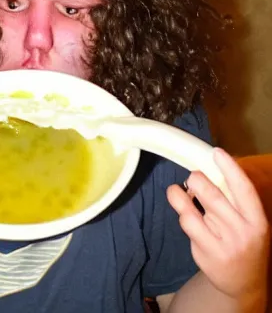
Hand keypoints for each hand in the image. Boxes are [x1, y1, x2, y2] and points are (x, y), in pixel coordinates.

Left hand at [167, 148, 269, 302]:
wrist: (243, 282)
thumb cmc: (242, 240)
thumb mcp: (247, 220)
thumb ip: (232, 199)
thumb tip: (207, 170)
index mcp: (257, 220)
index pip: (244, 190)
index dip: (230, 169)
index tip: (217, 152)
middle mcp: (242, 232)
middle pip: (213, 197)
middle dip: (197, 180)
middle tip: (193, 176)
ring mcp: (223, 244)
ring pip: (193, 210)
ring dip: (180, 195)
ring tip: (177, 190)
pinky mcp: (206, 253)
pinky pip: (187, 224)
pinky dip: (181, 213)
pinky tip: (183, 212)